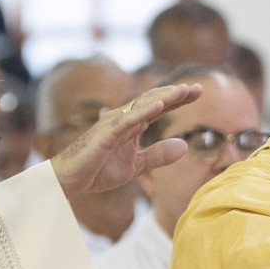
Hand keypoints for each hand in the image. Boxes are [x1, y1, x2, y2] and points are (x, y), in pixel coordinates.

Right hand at [51, 81, 200, 198]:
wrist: (70, 181)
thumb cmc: (98, 169)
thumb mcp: (137, 165)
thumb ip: (159, 155)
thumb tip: (185, 146)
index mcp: (132, 125)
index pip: (159, 108)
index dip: (178, 100)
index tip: (199, 92)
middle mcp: (123, 119)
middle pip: (153, 101)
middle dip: (175, 94)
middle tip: (198, 88)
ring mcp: (113, 124)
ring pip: (141, 106)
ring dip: (163, 98)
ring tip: (182, 92)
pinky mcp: (105, 134)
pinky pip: (126, 121)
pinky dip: (142, 112)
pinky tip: (158, 107)